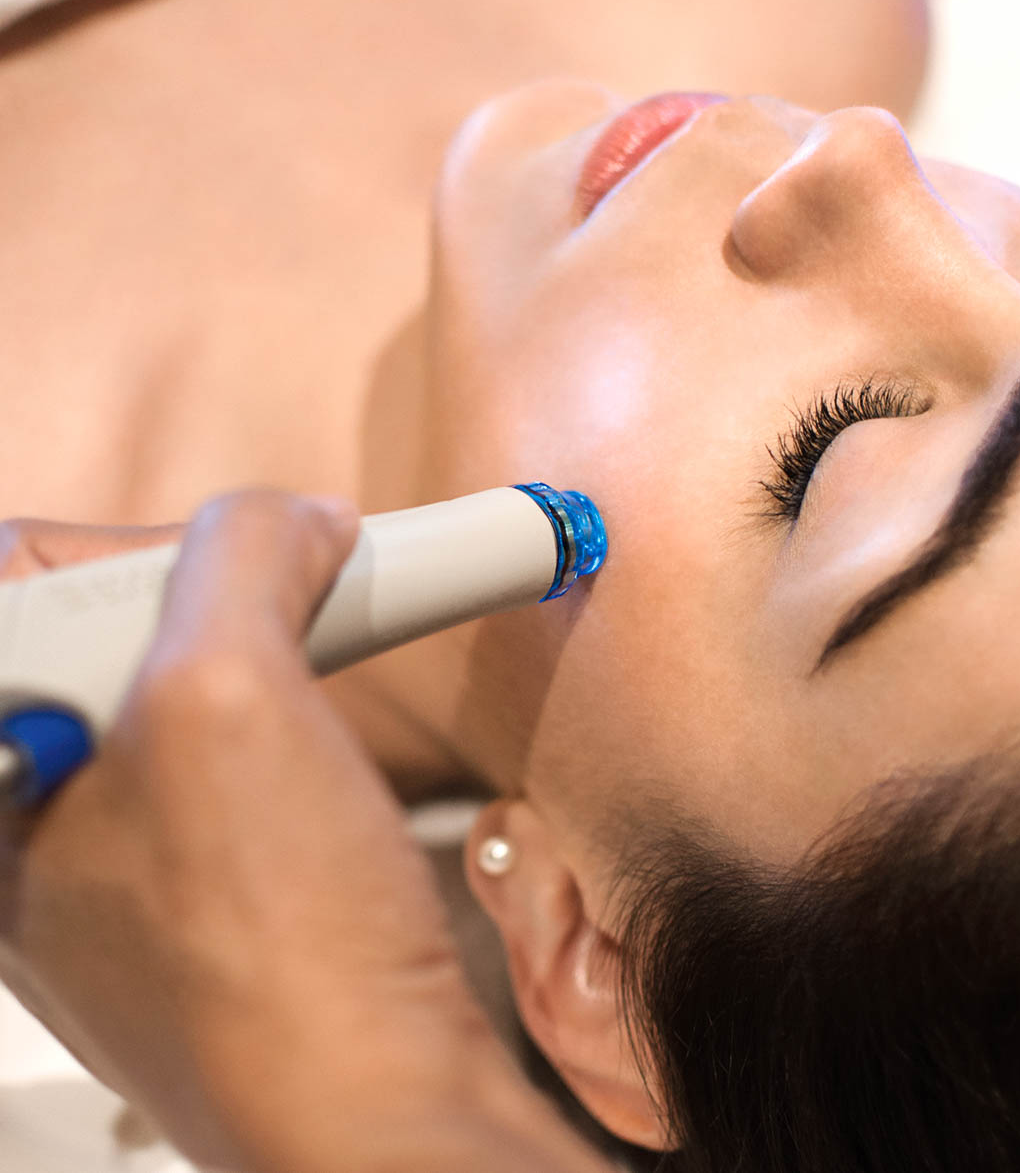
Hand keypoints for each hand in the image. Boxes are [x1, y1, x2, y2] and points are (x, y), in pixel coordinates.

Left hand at [0, 491, 602, 1172]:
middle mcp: (19, 818)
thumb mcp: (229, 699)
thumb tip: (295, 519)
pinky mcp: (178, 875)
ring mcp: (97, 851)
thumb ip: (241, 556)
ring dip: (250, 646)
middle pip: (84, 624)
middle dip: (200, 591)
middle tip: (287, 608)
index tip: (217, 564)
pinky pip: (207, 746)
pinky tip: (320, 739)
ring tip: (320, 668)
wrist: (373, 1108)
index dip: (113, 546)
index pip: (4, 585)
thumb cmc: (274, 954)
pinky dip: (274, 709)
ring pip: (156, 681)